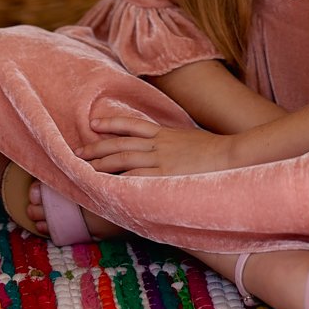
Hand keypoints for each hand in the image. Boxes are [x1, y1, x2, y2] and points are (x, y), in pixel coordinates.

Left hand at [76, 113, 234, 176]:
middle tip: (78, 152)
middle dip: (98, 146)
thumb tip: (169, 149)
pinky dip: (120, 180)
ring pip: (124, 158)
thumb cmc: (215, 151)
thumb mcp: (191, 140)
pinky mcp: (164, 175)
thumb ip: (175, 144)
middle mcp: (158, 143)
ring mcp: (160, 159)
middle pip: (121, 142)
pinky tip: (106, 185)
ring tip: (85, 168)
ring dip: (102, 163)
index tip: (94, 124)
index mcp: (165, 133)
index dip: (111, 124)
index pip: (132, 125)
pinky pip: (136, 177)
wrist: (231, 154)